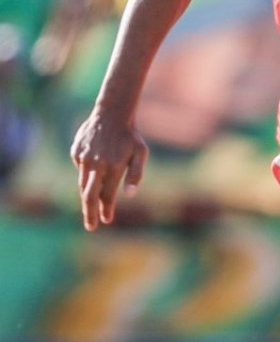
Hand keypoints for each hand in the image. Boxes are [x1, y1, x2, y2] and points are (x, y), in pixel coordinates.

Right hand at [70, 112, 146, 230]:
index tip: (106, 221)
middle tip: (91, 227)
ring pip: (83, 183)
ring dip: (87, 197)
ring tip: (92, 207)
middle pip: (89, 195)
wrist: (111, 114)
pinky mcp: (75, 152)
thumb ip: (136, 174)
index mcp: (112, 167)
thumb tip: (130, 194)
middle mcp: (96, 165)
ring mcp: (83, 159)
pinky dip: (87, 173)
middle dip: (89, 213)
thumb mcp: (140, 153)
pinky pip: (81, 168)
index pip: (107, 195)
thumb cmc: (130, 136)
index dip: (106, 209)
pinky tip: (96, 167)